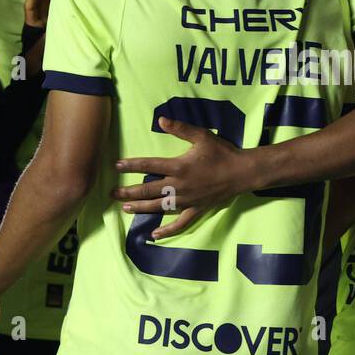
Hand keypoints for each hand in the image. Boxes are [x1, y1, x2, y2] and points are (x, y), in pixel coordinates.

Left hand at [112, 116, 258, 237]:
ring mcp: (187, 200)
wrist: (242, 172)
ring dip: (141, 208)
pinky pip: (180, 223)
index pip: (149, 165)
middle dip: (129, 192)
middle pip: (149, 190)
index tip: (116, 166)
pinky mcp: (196, 209)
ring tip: (125, 209)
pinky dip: (167, 230)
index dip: (131, 165)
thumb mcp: (202, 136)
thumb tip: (161, 120)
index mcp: (179, 166)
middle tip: (112, 194)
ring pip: (159, 207)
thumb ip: (180, 129)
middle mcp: (179, 185)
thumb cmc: (222, 153)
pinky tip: (154, 235)